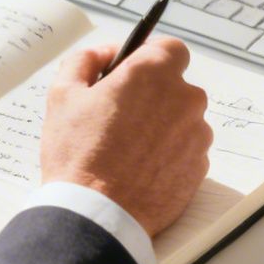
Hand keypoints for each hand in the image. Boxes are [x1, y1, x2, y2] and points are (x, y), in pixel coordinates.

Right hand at [41, 37, 211, 237]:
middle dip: (153, 95)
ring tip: (127, 149)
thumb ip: (84, 61)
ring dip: (162, 126)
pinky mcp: (199, 168)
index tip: (134, 71)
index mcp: (153, 73)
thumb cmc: (78, 154)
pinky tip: (140, 169)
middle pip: (176, 86)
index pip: (171, 48)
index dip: (151, 57)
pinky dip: (169, 155)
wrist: (97, 215)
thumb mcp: (63, 95)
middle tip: (120, 115)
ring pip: (182, 119)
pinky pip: (186, 150)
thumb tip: (104, 53)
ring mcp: (197, 135)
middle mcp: (184, 99)